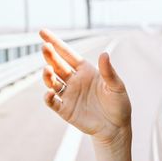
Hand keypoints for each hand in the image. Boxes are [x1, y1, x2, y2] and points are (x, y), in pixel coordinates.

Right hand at [39, 29, 131, 145]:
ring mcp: (68, 94)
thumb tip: (104, 54)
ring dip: (47, 75)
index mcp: (85, 70)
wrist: (115, 128)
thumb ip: (108, 72)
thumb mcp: (116, 87)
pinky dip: (48, 97)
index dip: (55, 42)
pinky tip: (50, 92)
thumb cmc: (118, 104)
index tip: (42, 32)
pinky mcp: (65, 109)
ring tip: (47, 70)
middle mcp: (74, 80)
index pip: (67, 53)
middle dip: (50, 55)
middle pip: (57, 64)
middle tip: (45, 47)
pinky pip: (52, 102)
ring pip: (52, 81)